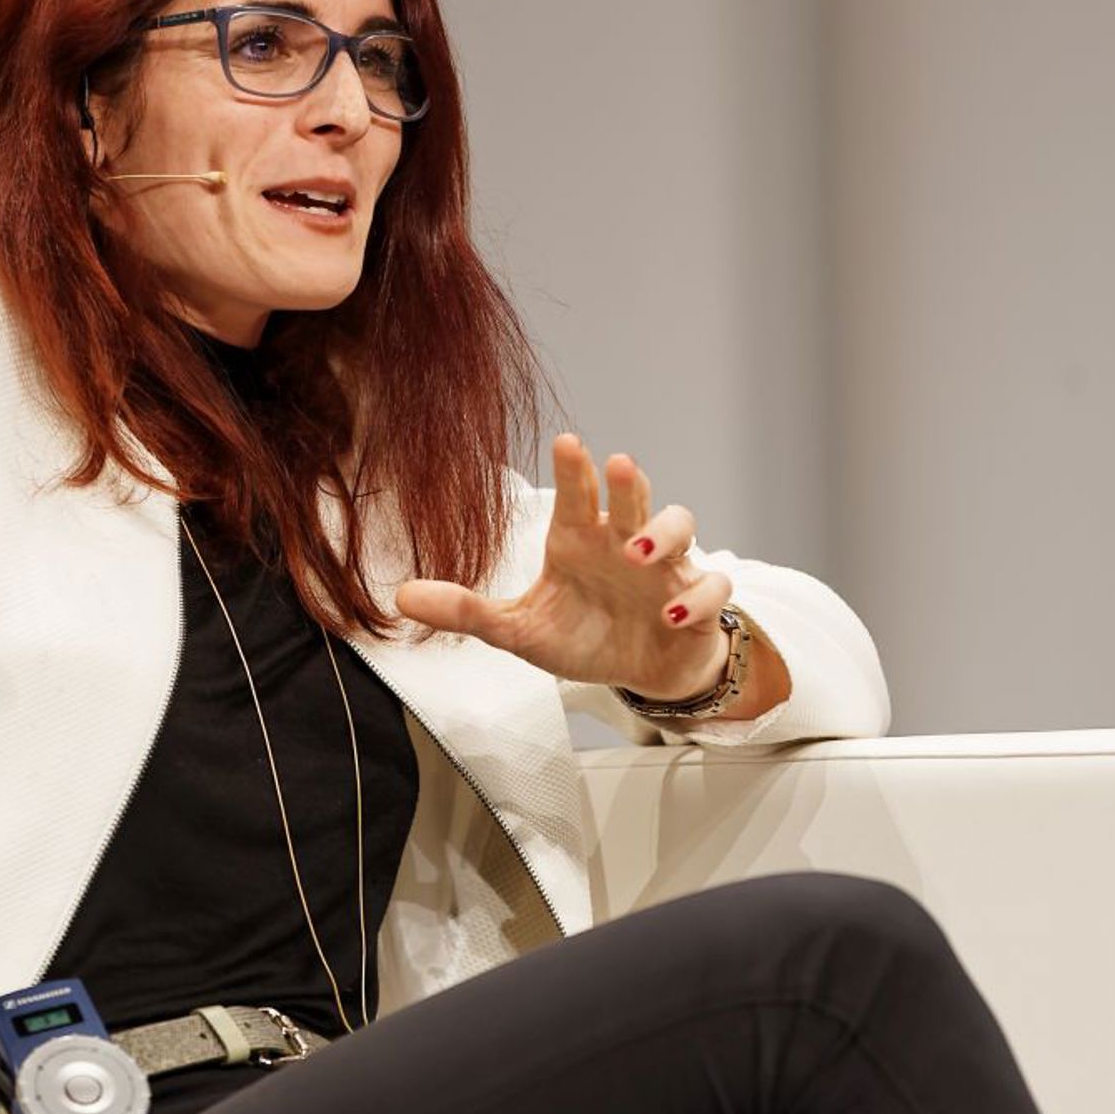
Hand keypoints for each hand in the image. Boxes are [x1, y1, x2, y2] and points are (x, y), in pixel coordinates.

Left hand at [395, 433, 732, 700]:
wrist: (639, 671)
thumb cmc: (582, 636)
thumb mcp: (518, 631)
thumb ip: (466, 612)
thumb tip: (401, 597)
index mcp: (580, 541)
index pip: (578, 496)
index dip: (576, 470)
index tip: (567, 441)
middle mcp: (625, 544)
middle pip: (633, 498)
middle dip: (627, 484)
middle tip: (617, 466)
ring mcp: (667, 571)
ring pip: (681, 528)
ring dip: (664, 534)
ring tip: (638, 552)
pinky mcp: (698, 605)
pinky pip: (712, 589)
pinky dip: (699, 596)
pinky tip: (675, 611)